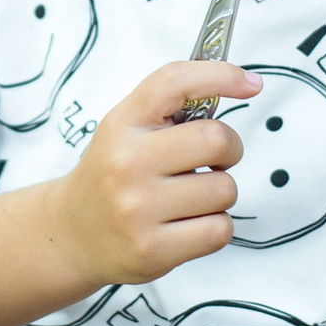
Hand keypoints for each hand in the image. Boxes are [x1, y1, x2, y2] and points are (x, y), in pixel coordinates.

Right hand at [53, 61, 261, 285]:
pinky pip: (220, 230)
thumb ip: (172, 106)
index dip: (221, 75)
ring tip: (190, 198)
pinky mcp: (153, 250)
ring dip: (219, 194)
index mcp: (123, 124)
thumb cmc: (113, 174)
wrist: (73, 233)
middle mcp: (127, 163)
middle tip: (213, 161)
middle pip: (217, 140)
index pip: (175, 82)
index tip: (252, 84)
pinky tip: (188, 225)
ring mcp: (138, 209)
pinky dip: (215, 227)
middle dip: (229, 150)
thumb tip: (243, 82)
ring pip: (225, 190)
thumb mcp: (127, 128)